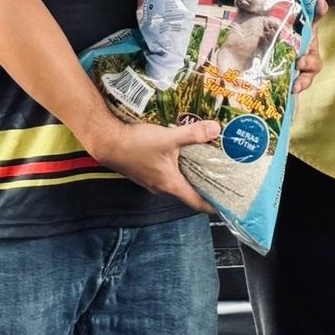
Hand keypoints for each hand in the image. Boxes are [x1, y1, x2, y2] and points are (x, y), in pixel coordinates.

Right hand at [84, 118, 220, 213]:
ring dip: (190, 175)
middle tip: (222, 178)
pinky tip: (182, 154)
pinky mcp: (145, 172)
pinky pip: (167, 174)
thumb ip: (193, 134)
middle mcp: (161, 187)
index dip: (213, 205)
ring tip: (207, 163)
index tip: (227, 204)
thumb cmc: (135, 144)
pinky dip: (178, 168)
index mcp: (170, 184)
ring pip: (177, 182)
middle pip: (188, 192)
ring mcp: (152, 181)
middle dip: (205, 186)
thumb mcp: (168, 138)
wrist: (107, 142)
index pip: (196, 202)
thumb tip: (216, 129)